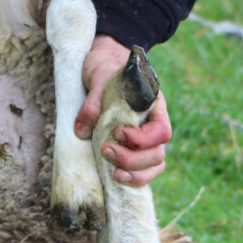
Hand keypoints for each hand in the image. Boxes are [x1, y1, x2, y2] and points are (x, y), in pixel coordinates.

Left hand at [75, 34, 171, 186]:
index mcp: (153, 105)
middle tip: (105, 150)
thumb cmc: (106, 69)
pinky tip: (116, 177)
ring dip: (134, 173)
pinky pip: (144, 171)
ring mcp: (147, 139)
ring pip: (154, 165)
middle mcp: (154, 124)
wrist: (104, 64)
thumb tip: (82, 131)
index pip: (160, 131)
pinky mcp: (135, 149)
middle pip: (158, 153)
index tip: (117, 134)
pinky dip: (134, 179)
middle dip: (132, 159)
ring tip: (113, 173)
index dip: (141, 139)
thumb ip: (93, 103)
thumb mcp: (98, 78)